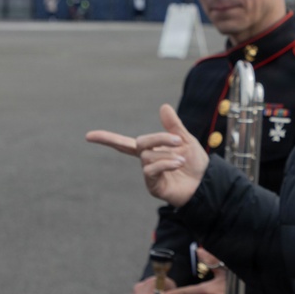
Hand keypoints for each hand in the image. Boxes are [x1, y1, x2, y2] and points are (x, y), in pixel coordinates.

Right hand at [86, 104, 208, 206]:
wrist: (206, 182)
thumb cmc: (195, 163)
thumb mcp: (185, 140)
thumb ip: (173, 126)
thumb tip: (163, 106)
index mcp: (150, 150)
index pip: (124, 143)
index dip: (107, 139)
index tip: (88, 136)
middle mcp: (146, 162)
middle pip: (140, 143)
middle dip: (158, 139)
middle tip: (178, 140)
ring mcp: (148, 175)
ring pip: (147, 156)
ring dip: (167, 154)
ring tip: (182, 158)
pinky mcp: (153, 186)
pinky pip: (151, 170)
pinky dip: (166, 163)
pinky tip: (178, 163)